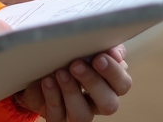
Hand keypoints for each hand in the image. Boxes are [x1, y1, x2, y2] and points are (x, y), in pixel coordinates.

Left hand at [15, 45, 131, 120]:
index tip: (99, 57)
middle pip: (109, 104)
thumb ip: (103, 46)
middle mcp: (97, 103)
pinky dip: (52, 97)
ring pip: (82, 115)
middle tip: (76, 64)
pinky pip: (58, 116)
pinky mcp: (58, 119)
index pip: (123, 84)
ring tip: (60, 72)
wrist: (39, 69)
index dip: (114, 72)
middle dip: (93, 83)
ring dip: (71, 92)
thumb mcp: (86, 47)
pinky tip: (48, 80)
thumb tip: (115, 52)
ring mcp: (77, 113)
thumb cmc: (68, 55)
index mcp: (110, 85)